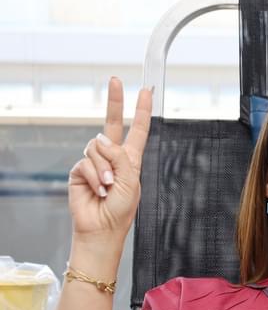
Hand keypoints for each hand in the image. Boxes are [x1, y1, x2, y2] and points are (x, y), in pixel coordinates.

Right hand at [68, 77, 151, 243]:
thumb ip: (119, 158)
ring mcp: (95, 162)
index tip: (145, 93)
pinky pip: (86, 162)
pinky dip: (94, 177)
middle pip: (112, 124)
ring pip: (97, 148)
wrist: (101, 229)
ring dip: (105, 169)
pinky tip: (99, 190)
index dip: (141, 112)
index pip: (136, 131)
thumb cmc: (121, 210)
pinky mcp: (80, 170)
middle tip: (115, 80)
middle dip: (115, 101)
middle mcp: (113, 158)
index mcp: (130, 160)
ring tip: (109, 188)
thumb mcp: (130, 182)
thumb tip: (101, 139)